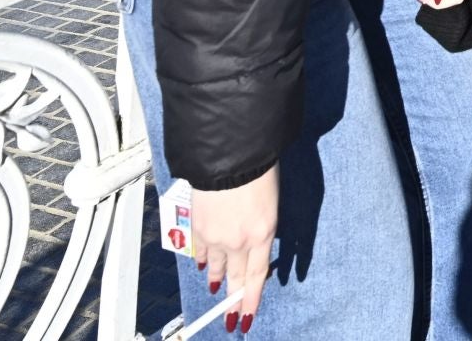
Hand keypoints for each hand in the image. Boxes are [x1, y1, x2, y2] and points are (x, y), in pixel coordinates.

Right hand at [191, 166, 276, 329]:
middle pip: (237, 277)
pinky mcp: (200, 227)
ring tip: (215, 291)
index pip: (258, 275)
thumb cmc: (258, 168)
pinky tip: (201, 266)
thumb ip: (263, 226)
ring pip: (216, 267)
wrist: (230, 153)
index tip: (248, 317)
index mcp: (264, 233)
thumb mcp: (271, 201)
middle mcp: (240, 241)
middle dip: (234, 300)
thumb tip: (256, 240)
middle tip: (232, 318)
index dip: (252, 298)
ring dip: (216, 279)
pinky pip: (201, 251)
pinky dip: (201, 259)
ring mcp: (218, 236)